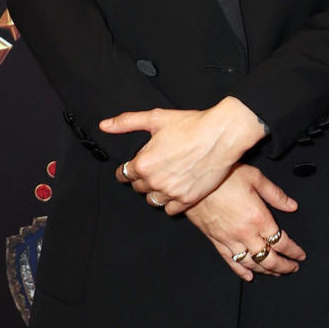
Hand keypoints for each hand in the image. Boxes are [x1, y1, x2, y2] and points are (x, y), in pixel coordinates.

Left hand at [103, 97, 266, 209]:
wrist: (223, 134)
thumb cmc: (192, 124)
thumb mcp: (157, 118)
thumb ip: (128, 122)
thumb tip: (105, 125)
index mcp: (144, 163)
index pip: (124, 174)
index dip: (130, 169)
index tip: (137, 166)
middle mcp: (155, 181)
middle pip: (139, 188)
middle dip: (144, 178)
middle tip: (158, 166)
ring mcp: (172, 192)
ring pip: (153, 200)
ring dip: (156, 191)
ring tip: (168, 177)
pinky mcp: (188, 199)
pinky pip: (170, 209)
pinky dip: (171, 201)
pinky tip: (178, 187)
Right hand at [185, 164, 305, 280]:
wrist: (194, 181)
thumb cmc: (224, 175)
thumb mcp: (255, 177)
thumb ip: (275, 194)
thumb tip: (292, 206)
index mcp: (258, 217)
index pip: (281, 242)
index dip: (293, 251)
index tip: (300, 255)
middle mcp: (245, 233)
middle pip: (268, 258)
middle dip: (283, 266)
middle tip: (292, 268)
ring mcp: (229, 239)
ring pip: (251, 263)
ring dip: (265, 271)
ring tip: (276, 273)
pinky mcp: (216, 241)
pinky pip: (230, 261)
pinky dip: (241, 270)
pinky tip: (248, 276)